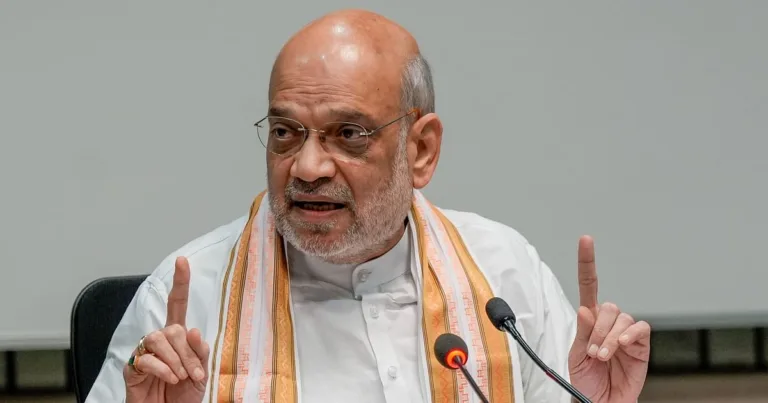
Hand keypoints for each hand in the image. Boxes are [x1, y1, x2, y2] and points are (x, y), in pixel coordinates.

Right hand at [124, 257, 209, 402]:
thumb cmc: (183, 395)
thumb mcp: (200, 373)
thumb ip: (199, 352)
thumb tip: (194, 330)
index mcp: (178, 337)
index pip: (178, 304)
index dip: (180, 282)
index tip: (183, 261)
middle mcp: (160, 340)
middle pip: (173, 328)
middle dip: (187, 352)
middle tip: (195, 374)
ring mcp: (145, 352)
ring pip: (158, 338)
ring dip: (175, 360)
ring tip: (180, 378)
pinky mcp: (132, 367)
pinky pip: (146, 358)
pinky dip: (162, 369)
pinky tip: (169, 379)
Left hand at [568, 236, 650, 402]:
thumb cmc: (586, 381)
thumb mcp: (576, 356)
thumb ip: (583, 333)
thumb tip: (586, 310)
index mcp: (589, 321)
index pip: (589, 286)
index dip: (588, 262)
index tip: (586, 240)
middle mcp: (609, 323)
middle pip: (608, 306)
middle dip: (598, 329)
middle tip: (592, 352)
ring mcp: (626, 333)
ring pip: (622, 318)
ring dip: (610, 338)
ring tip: (602, 357)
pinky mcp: (641, 345)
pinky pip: (640, 329)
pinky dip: (629, 336)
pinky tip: (621, 347)